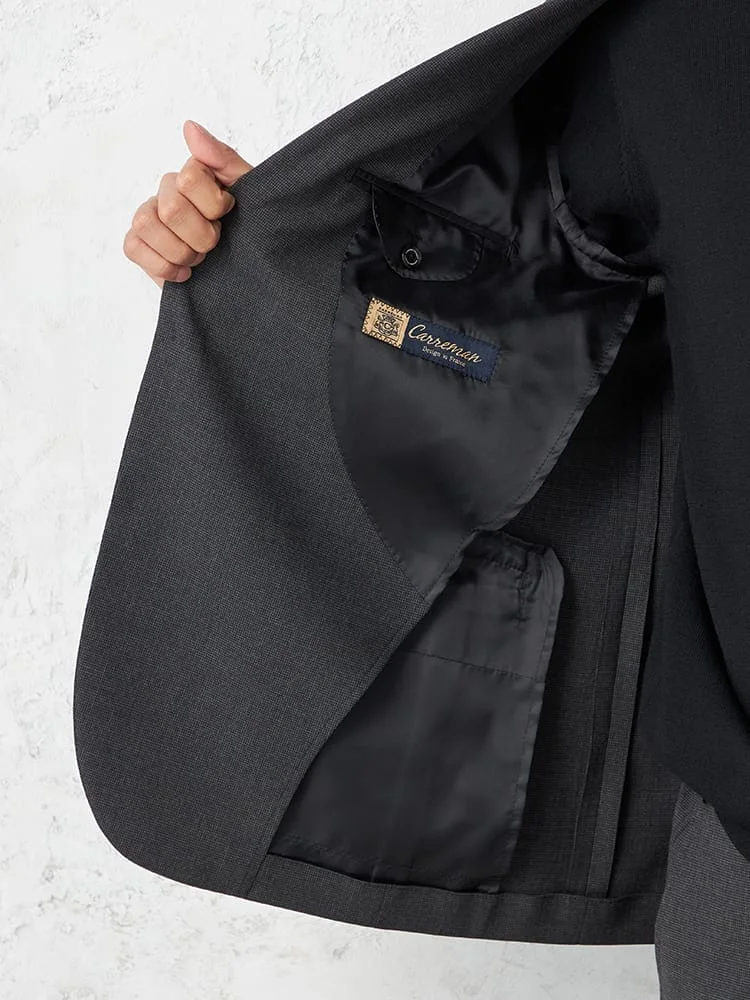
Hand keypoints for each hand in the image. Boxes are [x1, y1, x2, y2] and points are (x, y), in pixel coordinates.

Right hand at [123, 120, 252, 287]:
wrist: (248, 271)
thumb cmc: (249, 228)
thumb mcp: (249, 192)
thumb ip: (222, 158)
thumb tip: (189, 127)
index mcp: (194, 174)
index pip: (188, 178)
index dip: (213, 205)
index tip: (227, 213)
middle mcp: (168, 190)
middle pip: (172, 208)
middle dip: (201, 236)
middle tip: (215, 244)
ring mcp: (150, 216)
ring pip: (146, 223)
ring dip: (181, 252)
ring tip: (199, 258)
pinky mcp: (138, 243)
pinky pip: (132, 246)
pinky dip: (164, 267)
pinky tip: (184, 273)